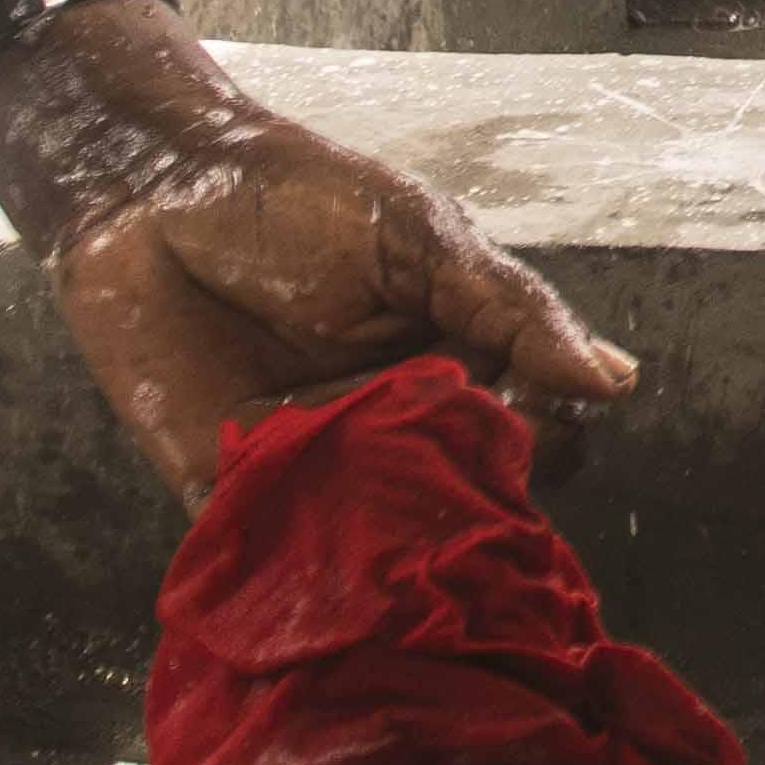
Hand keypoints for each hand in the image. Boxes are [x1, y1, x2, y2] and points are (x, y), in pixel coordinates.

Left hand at [0, 3, 640, 496]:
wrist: (151, 193)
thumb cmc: (293, 198)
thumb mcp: (418, 236)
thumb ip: (509, 305)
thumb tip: (612, 381)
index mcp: (462, 363)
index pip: (541, 433)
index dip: (544, 434)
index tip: (519, 407)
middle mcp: (404, 428)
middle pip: (476, 502)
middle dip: (477, 500)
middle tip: (443, 459)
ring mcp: (328, 468)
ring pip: (395, 545)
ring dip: (404, 545)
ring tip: (389, 512)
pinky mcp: (243, 495)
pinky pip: (293, 558)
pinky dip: (315, 571)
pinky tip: (328, 557)